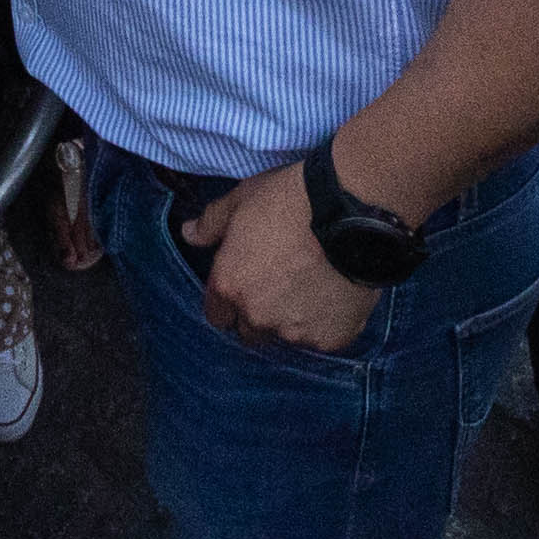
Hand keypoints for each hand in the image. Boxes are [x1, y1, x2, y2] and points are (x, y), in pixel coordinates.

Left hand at [176, 162, 379, 353]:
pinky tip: (336, 293)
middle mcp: (257, 316)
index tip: (247, 283)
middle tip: (282, 283)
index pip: (217, 315)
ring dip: (294, 318)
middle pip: (250, 330)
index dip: (229, 300)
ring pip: (287, 335)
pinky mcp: (331, 339)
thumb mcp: (241, 200)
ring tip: (313, 284)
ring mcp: (295, 332)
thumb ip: (212, 223)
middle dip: (260, 313)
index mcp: (229, 286)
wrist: (349, 212)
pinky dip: (327, 321)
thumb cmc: (290, 200)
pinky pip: (323, 337)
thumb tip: (189, 234)